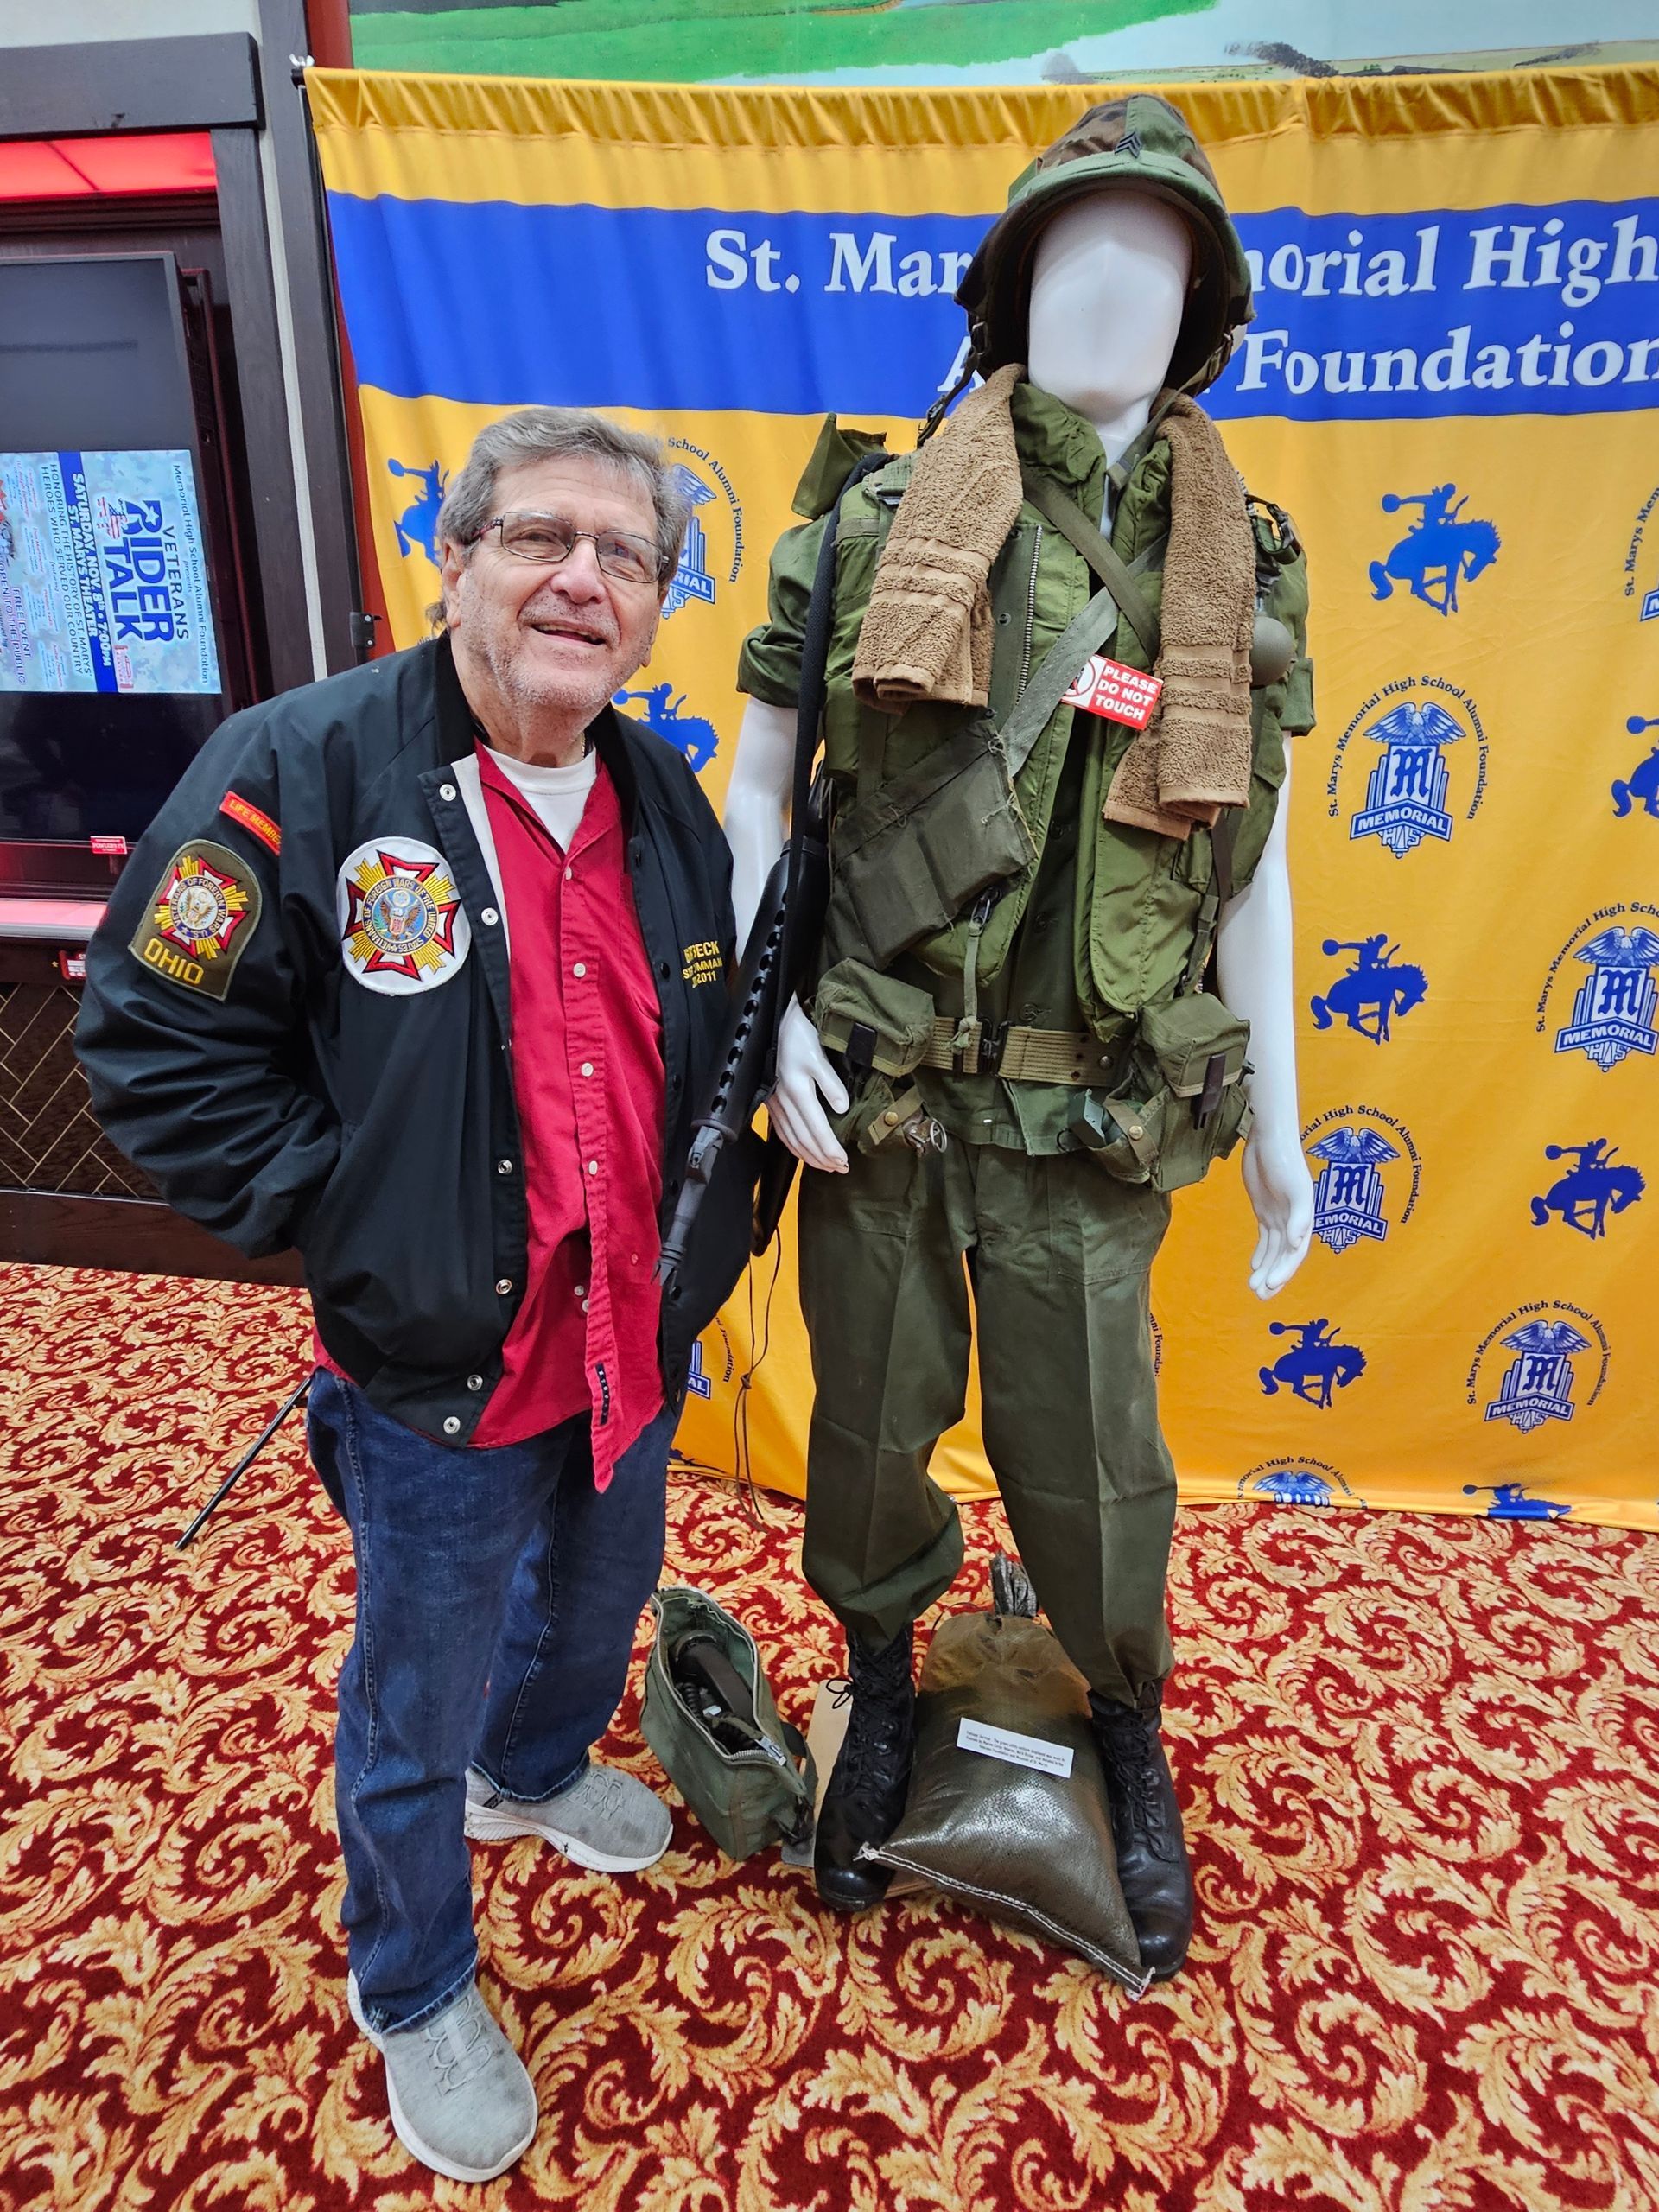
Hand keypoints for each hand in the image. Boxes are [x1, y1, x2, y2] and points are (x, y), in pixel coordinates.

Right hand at [767, 999, 849, 1171]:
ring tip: (825, 1165)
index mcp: (797, 1090)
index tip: (843, 1161)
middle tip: (839, 1169)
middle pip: (803, 1139)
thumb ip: (831, 1083)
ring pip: (791, 1138)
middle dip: (822, 1157)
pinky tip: (802, 1151)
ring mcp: (775, 1103)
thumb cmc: (798, 1034)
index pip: (816, 1129)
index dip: (830, 1148)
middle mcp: (784, 1101)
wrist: (775, 1022)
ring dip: (808, 1155)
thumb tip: (842, 1109)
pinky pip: (781, 1131)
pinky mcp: (771, 1101)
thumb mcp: (818, 1055)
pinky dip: (793, 1146)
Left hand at [1240, 1116, 1313, 1299]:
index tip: (1270, 1286)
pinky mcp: (1265, 1210)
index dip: (1285, 1270)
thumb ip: (1299, 1215)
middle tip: (1260, 1295)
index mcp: (1304, 1218)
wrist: (1270, 1139)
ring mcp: (1279, 1215)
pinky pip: (1265, 1237)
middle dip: (1274, 1276)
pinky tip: (1254, 1267)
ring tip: (1253, 1288)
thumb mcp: (1294, 1187)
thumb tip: (1297, 1243)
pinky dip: (1261, 1253)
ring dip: (1266, 1269)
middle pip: (1284, 1256)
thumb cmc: (1284, 1160)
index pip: (1295, 1252)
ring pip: (1273, 1250)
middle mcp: (1293, 1220)